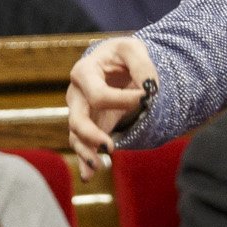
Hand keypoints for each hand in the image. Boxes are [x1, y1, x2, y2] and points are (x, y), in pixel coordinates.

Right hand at [64, 37, 157, 177]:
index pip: (99, 95)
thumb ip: (142, 66)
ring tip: (100, 167)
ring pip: (76, 137)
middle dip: (91, 135)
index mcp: (84, 72)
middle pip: (77, 120)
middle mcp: (76, 94)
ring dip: (87, 154)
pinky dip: (85, 162)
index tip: (147, 99)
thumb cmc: (123, 55)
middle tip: (110, 147)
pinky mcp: (87, 126)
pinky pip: (82, 145)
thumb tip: (150, 90)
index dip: (123, 101)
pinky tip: (89, 177)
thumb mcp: (134, 50)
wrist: (115, 63)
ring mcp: (79, 112)